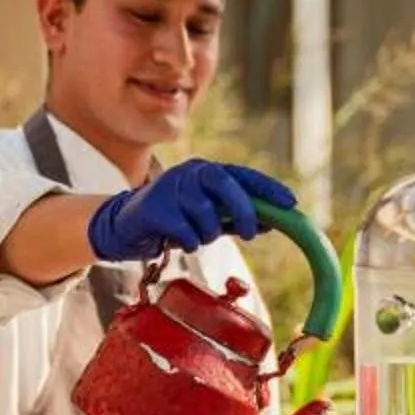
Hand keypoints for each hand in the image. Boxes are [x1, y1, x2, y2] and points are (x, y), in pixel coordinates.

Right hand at [86, 159, 296, 261]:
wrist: (124, 227)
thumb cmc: (172, 220)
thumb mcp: (207, 218)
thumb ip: (234, 219)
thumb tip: (269, 223)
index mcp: (206, 171)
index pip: (243, 175)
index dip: (268, 188)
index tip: (290, 203)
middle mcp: (190, 172)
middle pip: (226, 186)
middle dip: (243, 211)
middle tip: (248, 233)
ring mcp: (170, 187)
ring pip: (206, 215)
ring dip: (206, 234)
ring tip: (193, 235)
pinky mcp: (154, 208)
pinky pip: (186, 232)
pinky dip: (189, 242)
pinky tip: (177, 240)